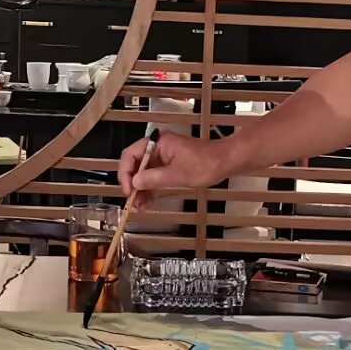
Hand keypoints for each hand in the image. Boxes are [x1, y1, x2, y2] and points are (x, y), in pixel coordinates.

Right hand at [116, 128, 231, 209]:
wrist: (225, 161)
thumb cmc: (206, 163)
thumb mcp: (177, 174)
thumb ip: (154, 179)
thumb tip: (135, 183)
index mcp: (157, 143)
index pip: (130, 155)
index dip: (125, 174)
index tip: (128, 190)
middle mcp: (157, 147)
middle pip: (135, 165)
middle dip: (133, 184)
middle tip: (132, 201)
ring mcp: (163, 156)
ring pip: (144, 173)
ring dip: (141, 189)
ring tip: (140, 207)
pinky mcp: (169, 164)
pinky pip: (154, 176)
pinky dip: (150, 189)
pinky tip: (148, 202)